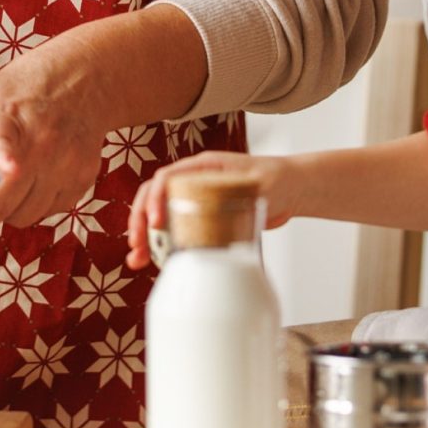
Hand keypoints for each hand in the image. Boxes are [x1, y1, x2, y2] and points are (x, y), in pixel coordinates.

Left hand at [0, 35, 114, 230]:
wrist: (86, 78)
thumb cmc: (31, 85)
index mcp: (8, 117)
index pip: (3, 146)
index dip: (1, 161)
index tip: (1, 170)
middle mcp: (41, 144)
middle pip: (7, 202)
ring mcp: (65, 165)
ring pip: (27, 216)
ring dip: (11, 210)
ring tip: (9, 183)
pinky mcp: (83, 179)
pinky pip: (51, 212)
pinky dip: (37, 205)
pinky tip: (34, 181)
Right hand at [124, 149, 306, 268]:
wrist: (291, 189)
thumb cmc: (277, 178)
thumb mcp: (261, 183)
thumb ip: (247, 190)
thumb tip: (236, 203)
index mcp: (201, 167)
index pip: (166, 177)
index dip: (155, 198)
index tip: (156, 222)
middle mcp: (192, 181)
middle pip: (154, 197)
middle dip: (140, 221)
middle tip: (137, 244)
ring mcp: (194, 200)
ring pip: (160, 216)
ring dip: (145, 236)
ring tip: (137, 258)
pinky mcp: (201, 219)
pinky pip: (176, 231)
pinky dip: (162, 246)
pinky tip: (154, 261)